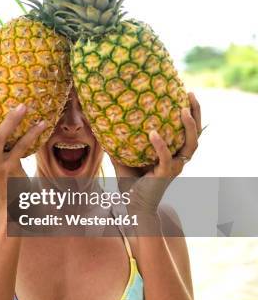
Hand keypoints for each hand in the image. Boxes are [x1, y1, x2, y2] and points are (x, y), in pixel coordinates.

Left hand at [111, 92, 201, 221]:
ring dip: (189, 127)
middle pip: (196, 134)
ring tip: (182, 110)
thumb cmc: (130, 183)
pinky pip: (166, 158)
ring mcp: (174, 167)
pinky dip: (161, 145)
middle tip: (190, 94)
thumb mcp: (123, 158)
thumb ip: (118, 142)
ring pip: (190, 145)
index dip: (191, 113)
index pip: (186, 131)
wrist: (132, 207)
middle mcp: (178, 159)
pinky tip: (153, 133)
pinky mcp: (165, 175)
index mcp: (172, 153)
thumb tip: (103, 122)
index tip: (185, 93)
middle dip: (196, 114)